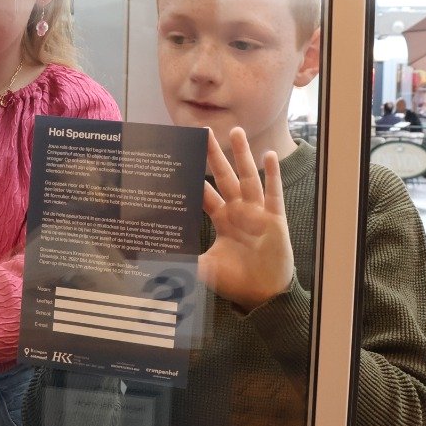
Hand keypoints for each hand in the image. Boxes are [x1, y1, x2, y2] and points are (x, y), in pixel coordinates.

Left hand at [198, 127, 293, 312]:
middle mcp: (238, 210)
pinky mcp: (274, 217)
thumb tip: (152, 262)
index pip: (204, 192)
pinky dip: (272, 173)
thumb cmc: (236, 279)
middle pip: (223, 176)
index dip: (194, 176)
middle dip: (214, 154)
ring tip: (236, 131)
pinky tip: (268, 155)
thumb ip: (182, 261)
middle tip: (204, 131)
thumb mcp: (204, 268)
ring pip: (248, 176)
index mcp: (222, 219)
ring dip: (243, 154)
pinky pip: (272, 192)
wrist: (263, 293)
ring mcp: (256, 211)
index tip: (182, 156)